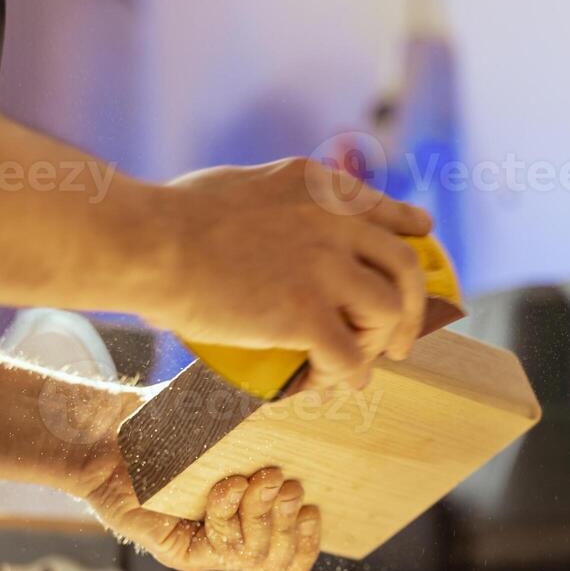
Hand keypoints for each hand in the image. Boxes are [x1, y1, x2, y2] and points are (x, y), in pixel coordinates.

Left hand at [72, 394, 320, 570]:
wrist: (111, 431)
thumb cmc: (169, 423)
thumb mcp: (226, 424)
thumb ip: (264, 425)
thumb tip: (314, 404)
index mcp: (247, 518)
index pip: (292, 556)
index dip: (310, 539)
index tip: (315, 506)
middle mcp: (228, 538)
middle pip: (279, 557)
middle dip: (290, 519)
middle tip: (284, 482)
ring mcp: (204, 548)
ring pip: (255, 554)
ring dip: (264, 513)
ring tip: (264, 477)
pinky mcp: (179, 552)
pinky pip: (219, 548)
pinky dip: (229, 514)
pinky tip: (228, 484)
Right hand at [140, 158, 433, 390]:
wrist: (148, 243)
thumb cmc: (171, 216)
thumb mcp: (241, 184)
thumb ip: (274, 202)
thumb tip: (268, 224)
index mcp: (318, 187)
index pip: (386, 212)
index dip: (410, 233)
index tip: (421, 243)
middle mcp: (333, 221)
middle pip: (403, 267)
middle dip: (411, 306)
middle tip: (399, 337)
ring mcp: (324, 267)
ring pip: (385, 312)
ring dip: (377, 343)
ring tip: (360, 364)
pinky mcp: (306, 313)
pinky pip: (348, 356)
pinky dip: (345, 376)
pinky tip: (330, 386)